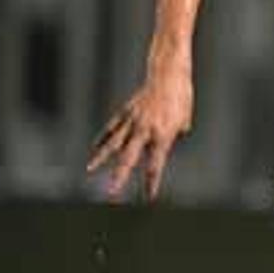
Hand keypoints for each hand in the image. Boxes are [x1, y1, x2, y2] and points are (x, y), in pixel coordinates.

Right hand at [86, 62, 192, 199]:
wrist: (168, 74)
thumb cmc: (181, 98)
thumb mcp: (184, 121)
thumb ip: (172, 136)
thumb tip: (160, 144)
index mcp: (162, 135)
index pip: (155, 165)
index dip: (151, 182)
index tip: (149, 197)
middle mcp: (145, 130)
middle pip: (129, 158)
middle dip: (120, 177)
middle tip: (111, 193)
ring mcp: (133, 120)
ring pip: (114, 143)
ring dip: (101, 158)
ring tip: (90, 170)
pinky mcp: (126, 111)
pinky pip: (112, 128)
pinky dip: (103, 139)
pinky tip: (95, 150)